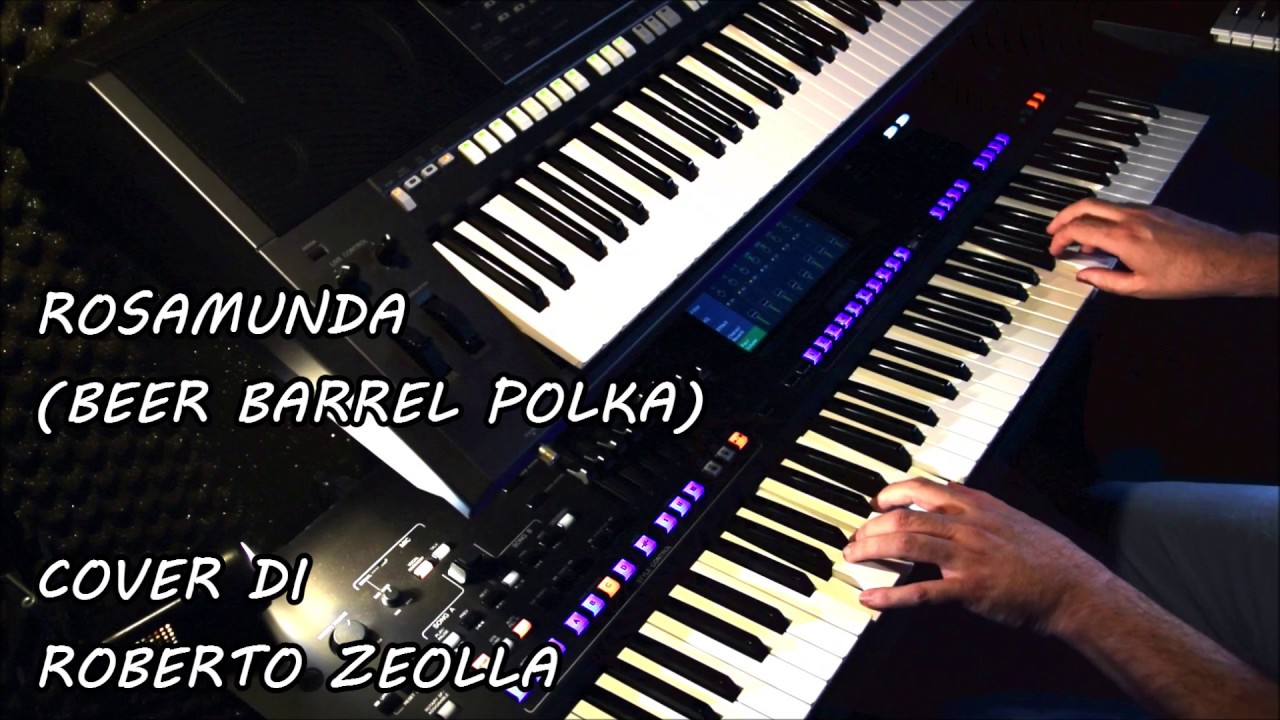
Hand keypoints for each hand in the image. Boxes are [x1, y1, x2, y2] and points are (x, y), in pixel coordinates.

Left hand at [842, 479, 1111, 634]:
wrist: (1074, 588)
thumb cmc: (1044, 555)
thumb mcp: (1009, 516)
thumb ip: (976, 503)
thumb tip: (950, 486)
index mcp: (976, 504)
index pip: (921, 487)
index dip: (890, 494)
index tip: (874, 504)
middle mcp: (968, 525)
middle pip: (904, 518)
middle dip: (870, 527)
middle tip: (854, 539)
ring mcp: (967, 556)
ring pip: (906, 544)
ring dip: (871, 550)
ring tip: (851, 558)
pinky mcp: (970, 589)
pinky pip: (921, 591)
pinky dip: (891, 596)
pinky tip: (870, 599)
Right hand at [1046, 198, 1278, 298]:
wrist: (1225, 260)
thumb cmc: (1187, 276)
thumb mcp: (1140, 288)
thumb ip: (1105, 280)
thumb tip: (1083, 276)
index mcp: (1123, 238)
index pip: (1079, 228)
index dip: (1060, 238)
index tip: (1054, 249)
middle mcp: (1132, 218)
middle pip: (1085, 205)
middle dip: (1063, 217)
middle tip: (1053, 231)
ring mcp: (1146, 210)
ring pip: (1103, 205)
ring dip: (1085, 218)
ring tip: (1080, 240)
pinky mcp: (1157, 210)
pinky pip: (1121, 208)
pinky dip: (1106, 219)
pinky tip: (1109, 237)